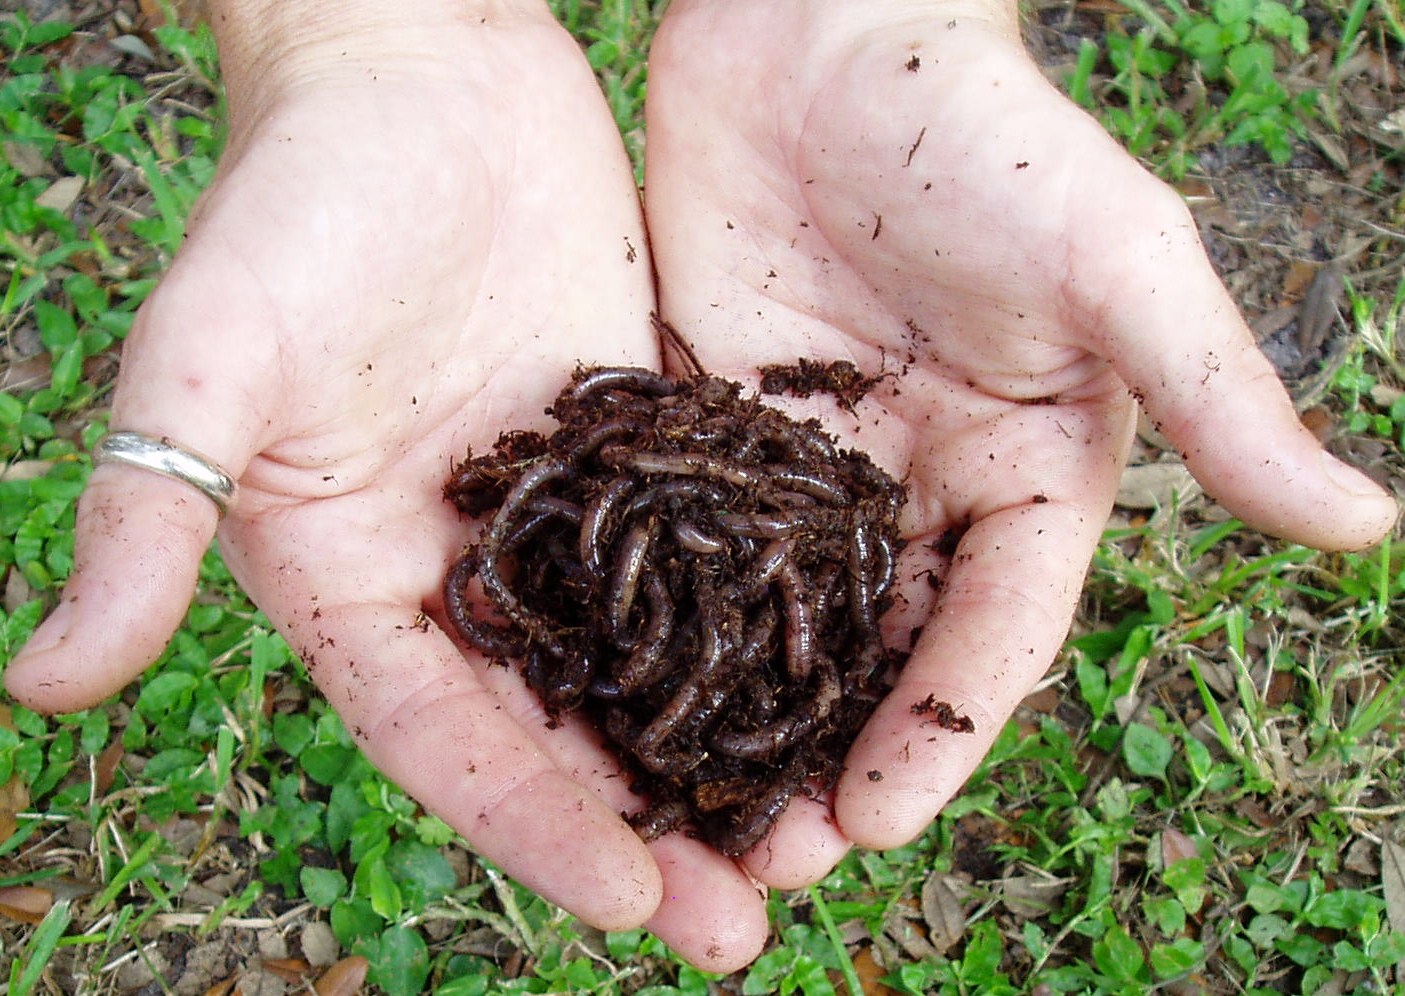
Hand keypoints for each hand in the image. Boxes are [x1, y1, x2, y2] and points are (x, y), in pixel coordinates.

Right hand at [4, 1, 765, 968]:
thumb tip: (39, 683)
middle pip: (558, 730)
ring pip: (640, 661)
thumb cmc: (300, 196)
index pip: (448, 739)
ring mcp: (556, 512)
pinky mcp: (630, 446)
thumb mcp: (213, 355)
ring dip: (713, 754)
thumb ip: (147, 512)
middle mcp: (460, 568)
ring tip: (803, 838)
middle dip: (647, 830)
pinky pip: (699, 555)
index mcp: (355, 579)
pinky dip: (751, 628)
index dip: (535, 829)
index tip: (636, 907)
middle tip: (746, 928)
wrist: (415, 64)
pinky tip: (826, 685)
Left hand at [644, 0, 1396, 885]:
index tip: (877, 820)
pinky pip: (684, 536)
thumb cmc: (987, 136)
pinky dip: (654, 611)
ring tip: (679, 811)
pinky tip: (608, 683)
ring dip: (732, 715)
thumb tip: (1371, 526)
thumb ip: (1216, 398)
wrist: (824, 31)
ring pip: (769, 618)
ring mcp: (806, 465)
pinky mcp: (714, 425)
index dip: (939, 733)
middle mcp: (917, 491)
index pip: (989, 636)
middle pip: (873, 653)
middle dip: (824, 757)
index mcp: (1024, 479)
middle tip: (761, 857)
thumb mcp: (1115, 266)